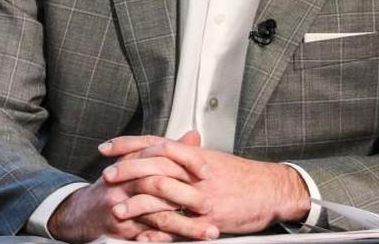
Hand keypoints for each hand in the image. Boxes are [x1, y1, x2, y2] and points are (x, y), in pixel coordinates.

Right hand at [48, 132, 216, 243]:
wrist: (83, 212)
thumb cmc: (116, 186)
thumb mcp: (138, 163)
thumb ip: (167, 151)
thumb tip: (193, 136)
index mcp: (132, 161)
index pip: (162, 156)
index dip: (186, 163)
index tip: (208, 173)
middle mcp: (124, 182)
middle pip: (159, 184)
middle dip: (188, 196)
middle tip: (210, 205)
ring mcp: (121, 206)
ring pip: (158, 215)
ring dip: (186, 226)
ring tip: (208, 231)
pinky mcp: (120, 229)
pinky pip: (148, 235)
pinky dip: (168, 240)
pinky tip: (185, 242)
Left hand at [101, 132, 309, 235]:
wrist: (272, 190)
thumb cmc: (243, 177)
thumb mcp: (213, 160)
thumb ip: (187, 154)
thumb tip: (164, 149)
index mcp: (195, 155)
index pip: (155, 143)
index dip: (128, 144)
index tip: (107, 148)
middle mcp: (195, 172)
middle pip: (154, 165)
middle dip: (127, 170)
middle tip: (107, 176)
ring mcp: (201, 196)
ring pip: (162, 197)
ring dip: (136, 205)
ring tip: (116, 210)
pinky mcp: (208, 219)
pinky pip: (179, 228)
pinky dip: (158, 234)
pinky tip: (141, 237)